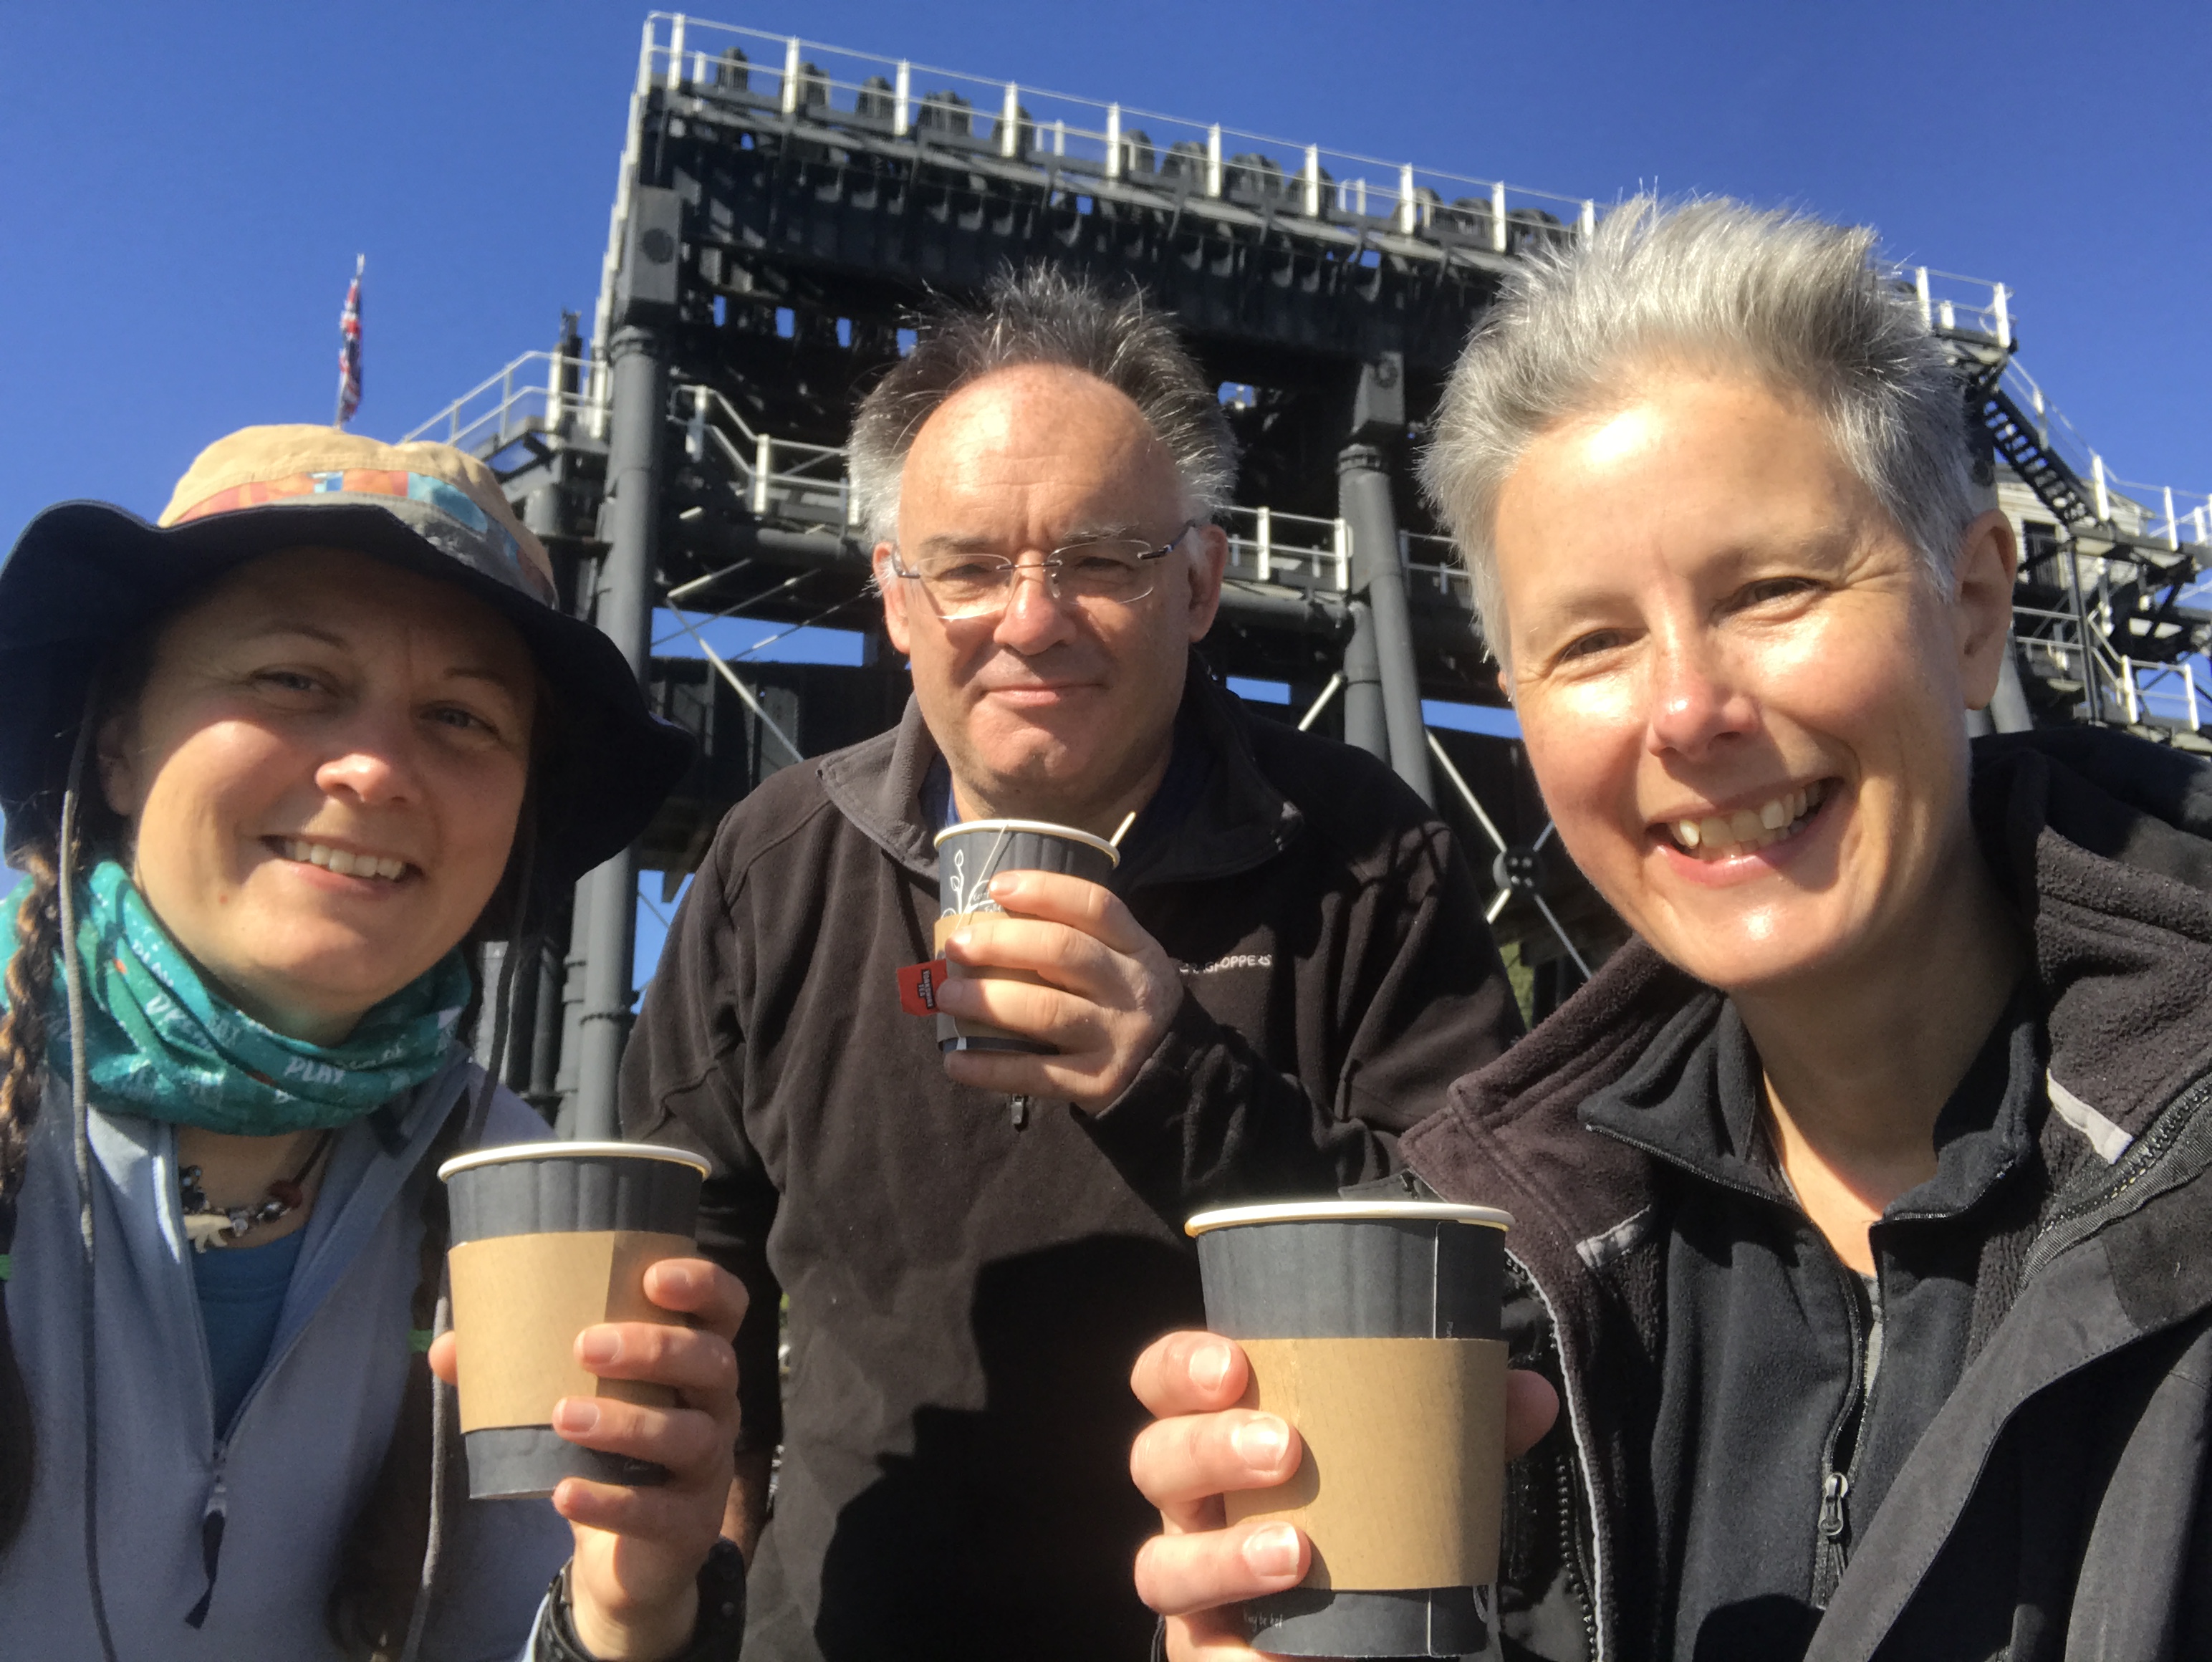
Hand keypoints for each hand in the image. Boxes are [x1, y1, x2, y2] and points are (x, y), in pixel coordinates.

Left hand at [431, 1258, 747, 1660]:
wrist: (628, 1557)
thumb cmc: (605, 1452)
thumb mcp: (573, 1402)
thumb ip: (519, 1371)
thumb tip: (447, 1348)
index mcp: (695, 1361)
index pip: (726, 1308)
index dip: (703, 1284)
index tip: (651, 1276)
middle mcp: (716, 1407)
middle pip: (714, 1362)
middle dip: (655, 1348)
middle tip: (585, 1346)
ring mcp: (710, 1467)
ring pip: (692, 1435)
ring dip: (629, 1422)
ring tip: (564, 1417)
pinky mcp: (692, 1524)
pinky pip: (660, 1511)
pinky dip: (610, 1501)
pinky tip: (564, 1492)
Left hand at [937, 869, 1182, 1111]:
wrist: (1168, 1068)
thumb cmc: (1117, 1001)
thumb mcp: (1117, 960)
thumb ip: (1071, 939)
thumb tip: (982, 926)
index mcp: (1137, 947)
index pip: (1095, 905)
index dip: (1044, 890)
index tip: (996, 886)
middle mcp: (1132, 988)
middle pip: (1063, 951)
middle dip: (1000, 944)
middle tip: (956, 947)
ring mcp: (1117, 1036)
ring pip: (1046, 1010)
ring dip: (988, 1001)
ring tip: (947, 997)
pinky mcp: (1099, 1082)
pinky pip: (1036, 1073)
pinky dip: (989, 1067)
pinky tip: (955, 1062)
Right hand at [1128, 1331, 1559, 1661]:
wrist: (1368, 1629)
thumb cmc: (1373, 1512)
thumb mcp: (1414, 1465)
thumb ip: (1467, 1426)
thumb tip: (1533, 1395)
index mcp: (1220, 1432)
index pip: (1163, 1384)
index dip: (1179, 1368)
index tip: (1235, 1364)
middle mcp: (1192, 1504)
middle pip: (1155, 1463)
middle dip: (1208, 1449)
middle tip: (1285, 1448)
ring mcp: (1192, 1582)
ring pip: (1161, 1565)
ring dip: (1220, 1556)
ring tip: (1294, 1552)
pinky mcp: (1210, 1652)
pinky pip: (1201, 1658)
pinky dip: (1234, 1660)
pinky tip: (1279, 1660)